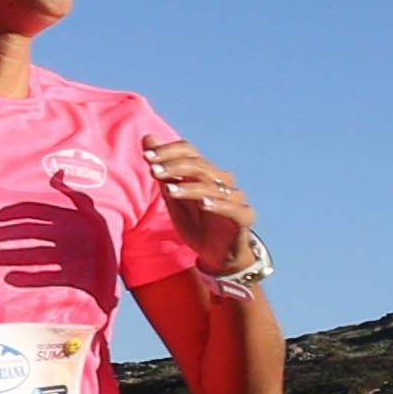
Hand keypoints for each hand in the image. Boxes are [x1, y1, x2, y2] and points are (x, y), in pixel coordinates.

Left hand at [145, 137, 257, 277]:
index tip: (147, 157)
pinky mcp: (245, 216)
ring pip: (212, 186)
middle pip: (199, 165)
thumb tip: (147, 138)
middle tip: (154, 171)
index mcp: (205, 173)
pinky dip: (218, 205)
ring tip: (169, 190)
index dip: (169, 151)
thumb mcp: (174, 198)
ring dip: (188, 188)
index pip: (189, 152)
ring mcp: (235, 197)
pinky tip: (203, 204)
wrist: (218, 256)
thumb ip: (163, 171)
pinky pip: (232, 208)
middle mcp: (222, 180)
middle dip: (174, 167)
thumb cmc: (196, 225)